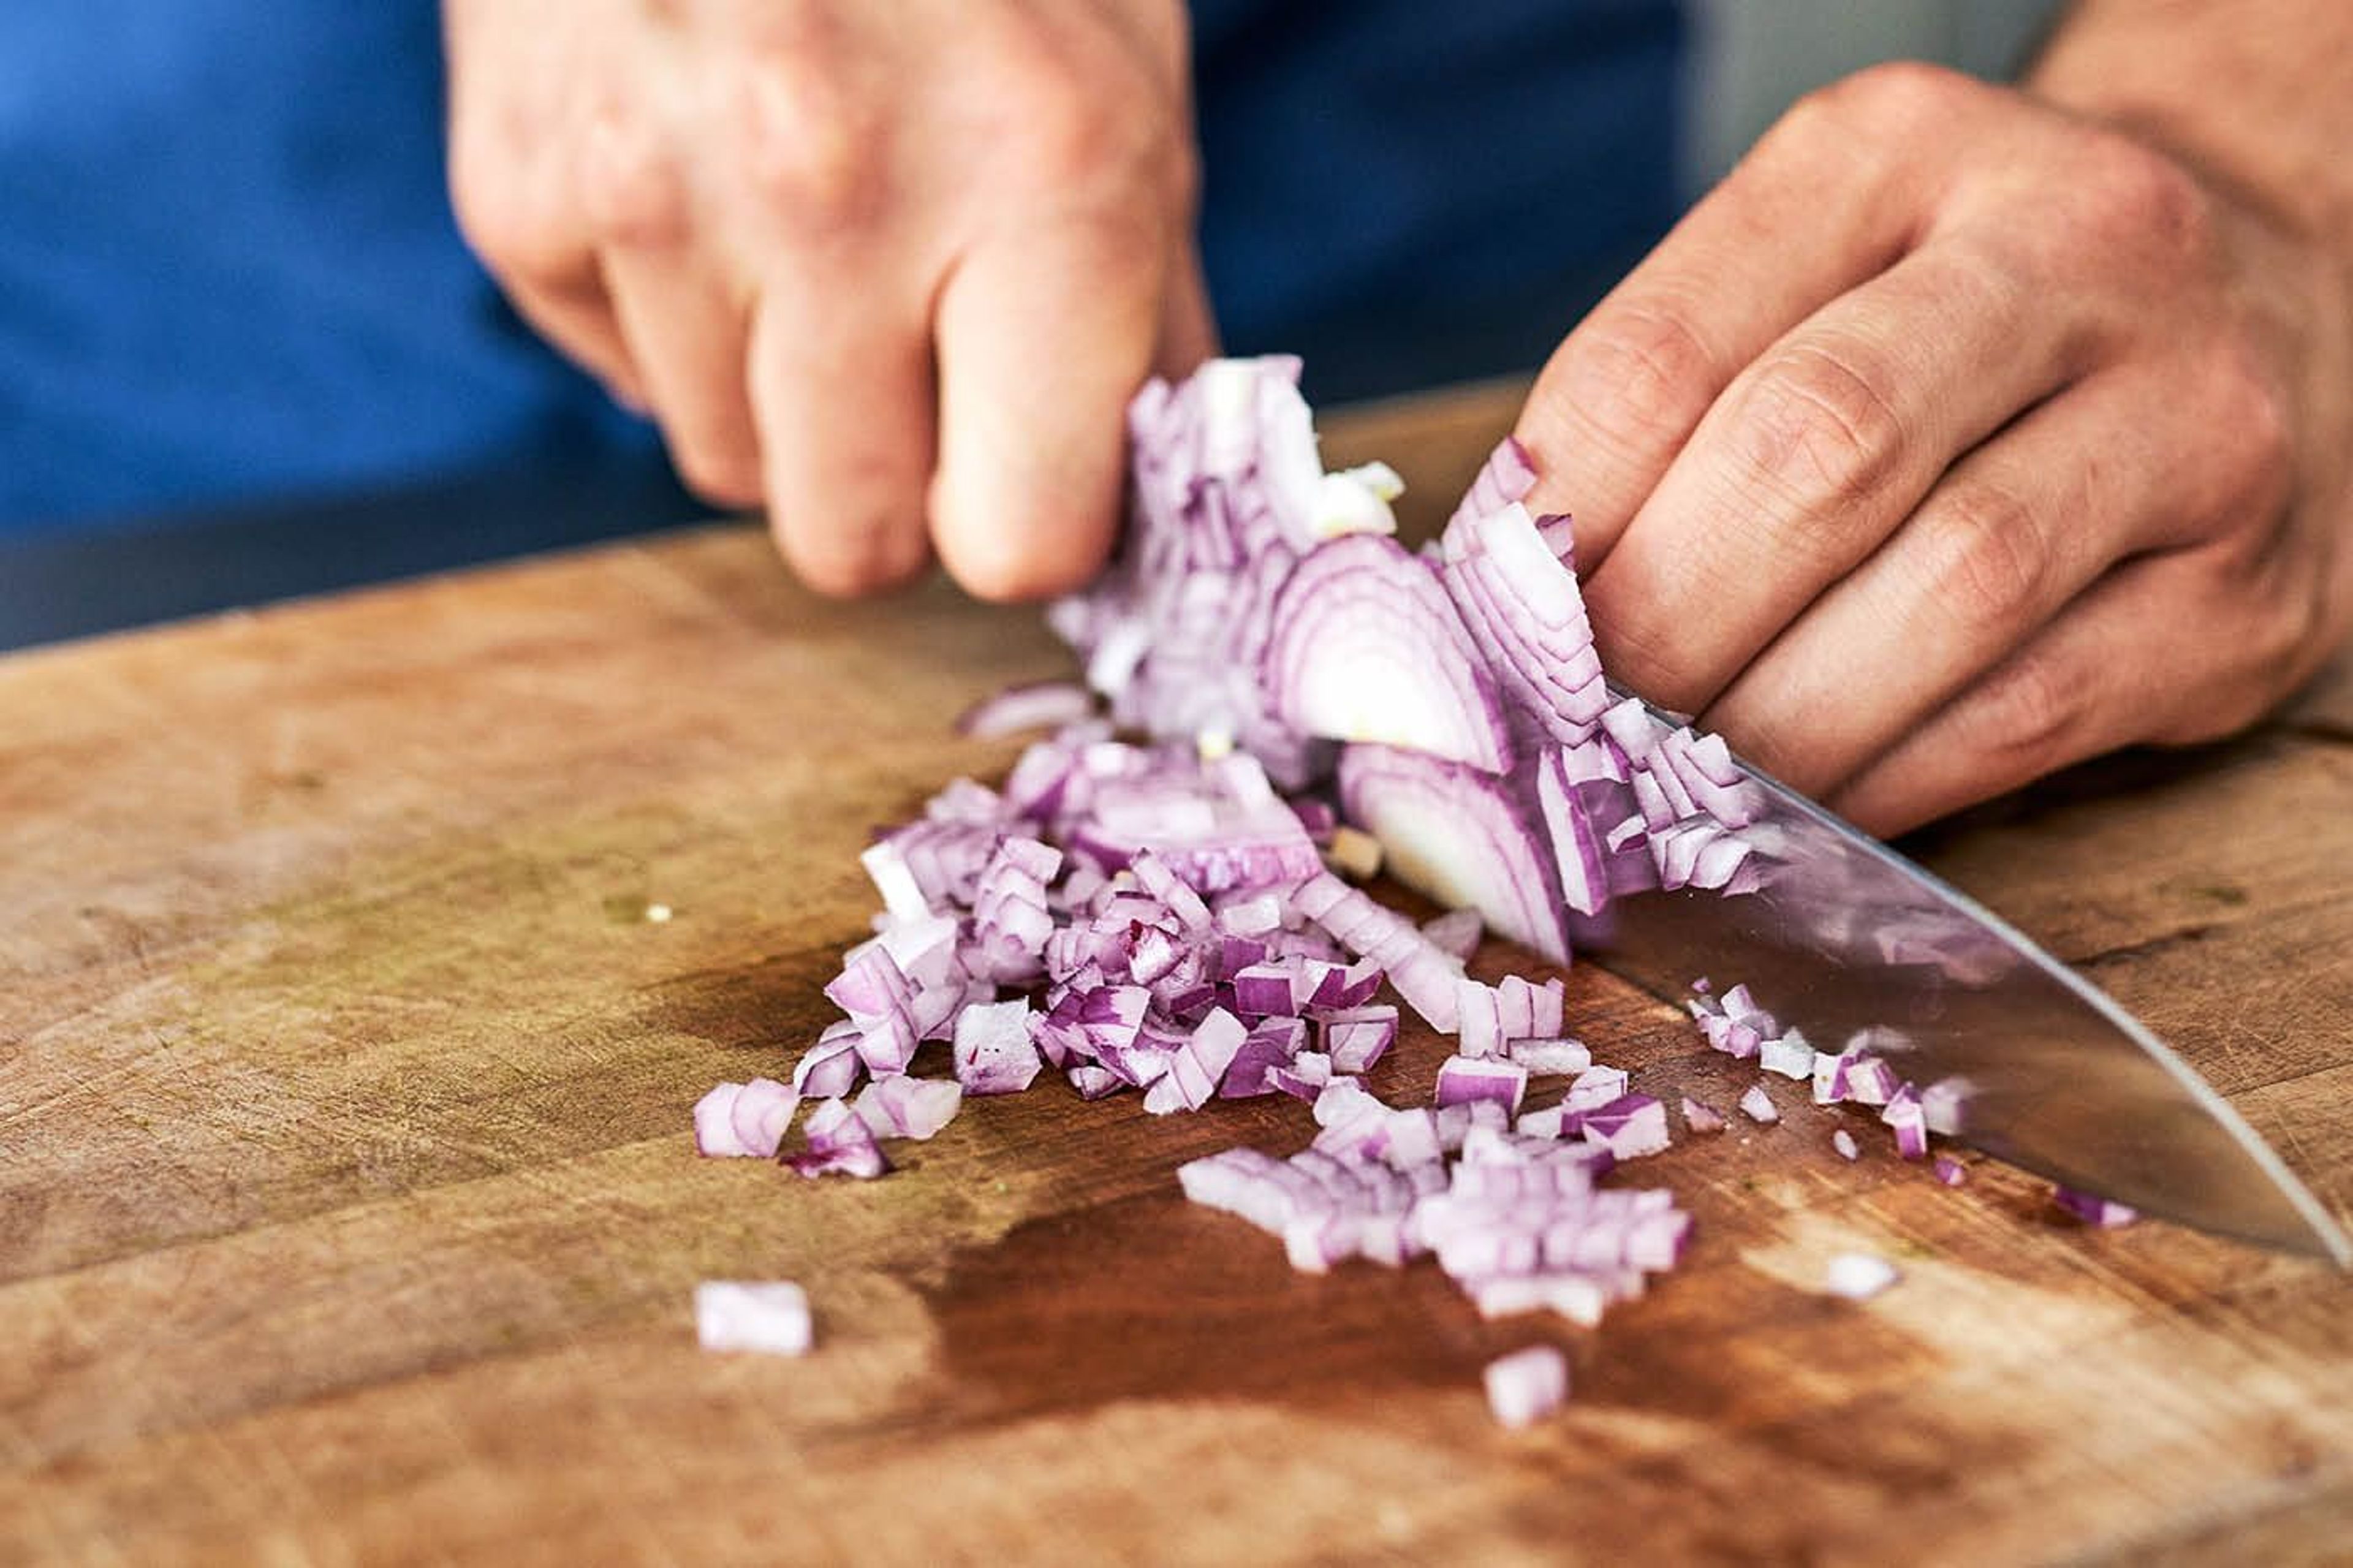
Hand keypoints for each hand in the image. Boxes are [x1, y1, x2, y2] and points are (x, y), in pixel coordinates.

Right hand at [444, 0, 1213, 598]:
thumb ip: (1143, 313)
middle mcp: (840, 199)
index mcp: (1045, 185)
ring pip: (727, 471)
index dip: (1029, 522)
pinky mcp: (522, 193)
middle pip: (853, 545)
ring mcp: (656, 195)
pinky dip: (672, 314)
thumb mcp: (1122, 82)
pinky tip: (707, 173)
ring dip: (781, 395)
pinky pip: (622, 375)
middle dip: (896, 483)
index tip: (1029, 471)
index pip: (1019, 542)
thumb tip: (1148, 501)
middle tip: (916, 359)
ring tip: (806, 222)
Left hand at [1514, 62, 2352, 833]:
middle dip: (1662, 628)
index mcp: (1898, 154)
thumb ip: (1668, 408)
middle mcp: (2072, 251)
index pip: (1665, 354)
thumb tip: (1504, 605)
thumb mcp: (1811, 280)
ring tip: (1674, 787)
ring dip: (1774, 726)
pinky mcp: (2244, 591)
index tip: (1492, 631)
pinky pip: (2032, 712)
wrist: (2266, 310)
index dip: (1554, 526)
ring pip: (1945, 590)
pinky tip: (1803, 814)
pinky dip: (1887, 783)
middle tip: (1573, 733)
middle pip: (1815, 455)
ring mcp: (2191, 416)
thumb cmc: (1964, 322)